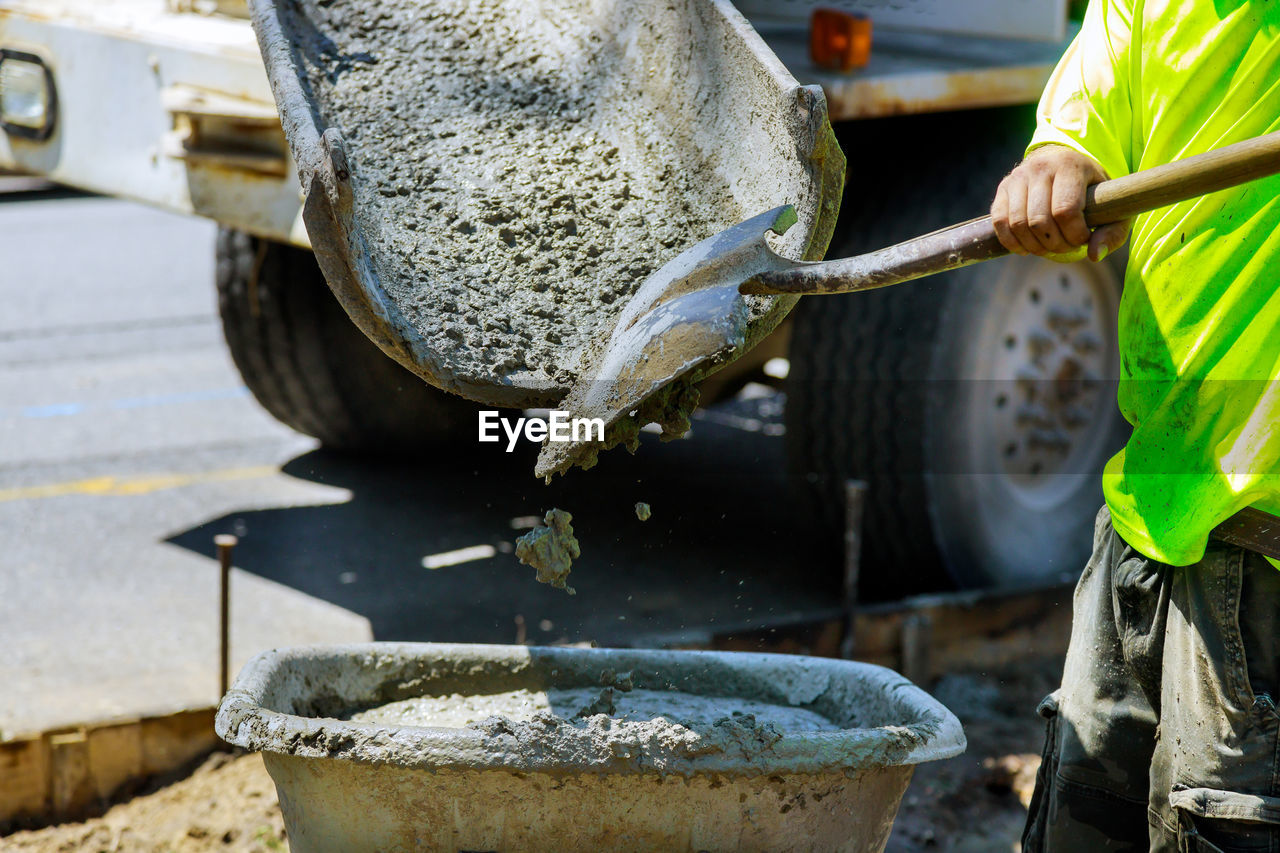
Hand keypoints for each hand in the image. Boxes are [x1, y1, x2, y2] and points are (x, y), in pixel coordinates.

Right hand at [991, 144, 1129, 261]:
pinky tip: (1027, 247)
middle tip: (1066, 246)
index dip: (1073, 234)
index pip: (1065, 210)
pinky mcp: (1003, 187)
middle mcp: (1041, 167)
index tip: (1082, 239)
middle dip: (1054, 244)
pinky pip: (1000, 222)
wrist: (1064, 163)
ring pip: (1019, 224)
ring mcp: (1019, 176)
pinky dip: (1012, 242)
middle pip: (1040, 221)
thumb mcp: (1113, 207)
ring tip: (1048, 247)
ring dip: (1034, 246)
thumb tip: (1094, 256)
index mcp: (1070, 166)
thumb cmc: (1092, 190)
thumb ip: (1112, 233)